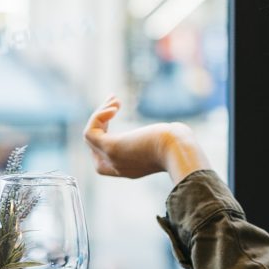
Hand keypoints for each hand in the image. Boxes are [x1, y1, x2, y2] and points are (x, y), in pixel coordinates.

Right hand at [83, 97, 208, 180]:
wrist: (179, 149)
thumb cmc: (178, 144)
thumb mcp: (163, 143)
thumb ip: (156, 141)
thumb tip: (162, 131)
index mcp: (127, 168)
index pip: (102, 153)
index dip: (105, 130)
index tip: (115, 111)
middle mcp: (116, 167)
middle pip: (93, 145)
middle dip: (100, 121)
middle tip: (114, 102)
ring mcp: (111, 160)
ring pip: (89, 137)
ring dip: (99, 114)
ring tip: (114, 100)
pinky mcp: (110, 148)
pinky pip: (90, 133)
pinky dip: (98, 117)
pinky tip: (115, 107)